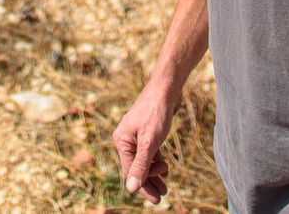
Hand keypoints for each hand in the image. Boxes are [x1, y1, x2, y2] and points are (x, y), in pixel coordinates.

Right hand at [111, 86, 175, 202]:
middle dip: (150, 181)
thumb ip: (141, 165)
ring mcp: (136, 136)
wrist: (166, 89)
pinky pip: (149, 152)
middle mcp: (126, 139)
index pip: (131, 171)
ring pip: (144, 161)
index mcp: (121, 141)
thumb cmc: (156, 113)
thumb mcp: (150, 142)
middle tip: (163, 195)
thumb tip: (131, 188)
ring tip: (166, 187)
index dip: (143, 186)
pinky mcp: (147, 133)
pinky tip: (165, 169)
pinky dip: (157, 161)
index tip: (157, 199)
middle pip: (137, 167)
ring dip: (155, 173)